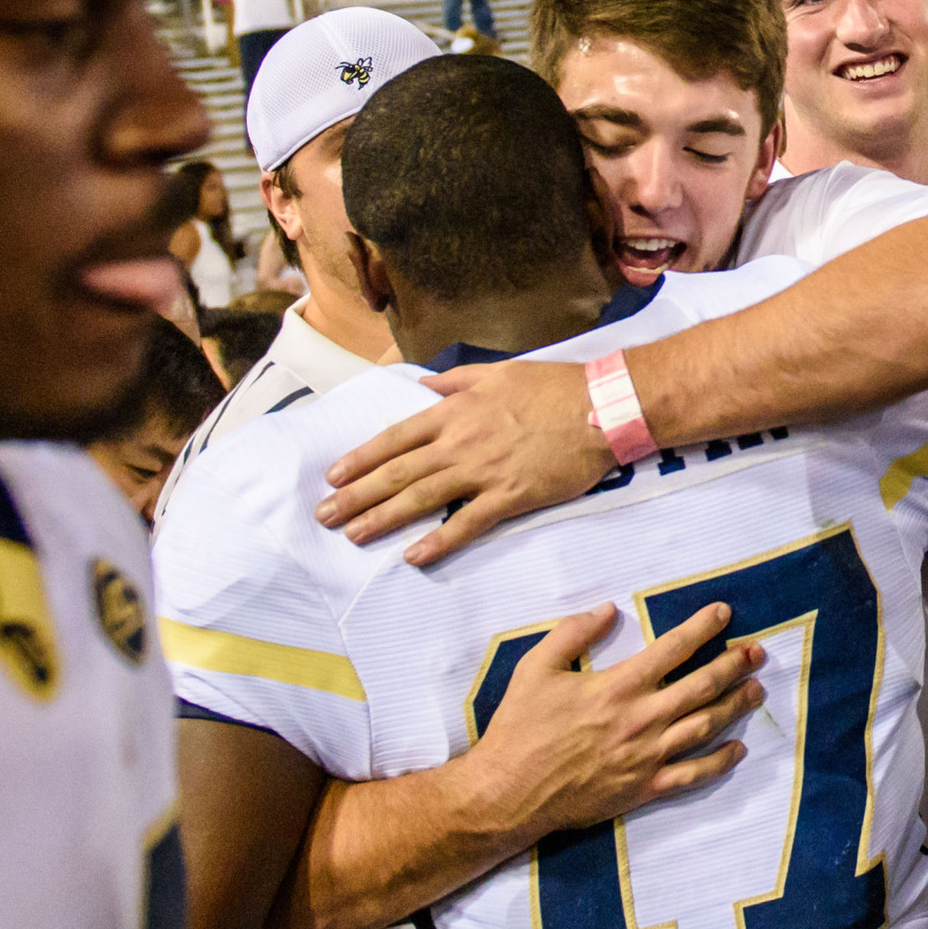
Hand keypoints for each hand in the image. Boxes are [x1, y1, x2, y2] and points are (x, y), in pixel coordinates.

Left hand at [319, 359, 610, 564]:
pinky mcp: (510, 496)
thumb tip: (424, 383)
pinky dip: (438, 541)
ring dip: (383, 518)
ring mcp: (483, 471)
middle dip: (357, 495)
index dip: (362, 459)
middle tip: (325, 515)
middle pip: (398, 472)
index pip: (395, 438)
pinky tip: (413, 556)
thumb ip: (456, 380)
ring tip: (354, 535)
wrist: (601, 407)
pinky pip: (466, 523)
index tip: (334, 476)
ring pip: (422, 498)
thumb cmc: (552, 387)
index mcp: (455, 410)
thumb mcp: (497, 372)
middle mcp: (460, 441)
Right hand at [467, 602, 767, 838]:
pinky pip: (692, 775)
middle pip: (701, 687)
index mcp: (616, 686)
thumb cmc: (520, 728)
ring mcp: (646, 757)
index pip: (672, 649)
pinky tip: (738, 749)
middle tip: (756, 652)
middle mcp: (640, 719)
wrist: (509, 791)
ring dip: (735, 706)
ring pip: (704, 727)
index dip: (702, 628)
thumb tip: (607, 610)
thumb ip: (572, 633)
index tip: (724, 614)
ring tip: (756, 689)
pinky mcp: (644, 789)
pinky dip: (720, 762)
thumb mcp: (535, 667)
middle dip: (733, 666)